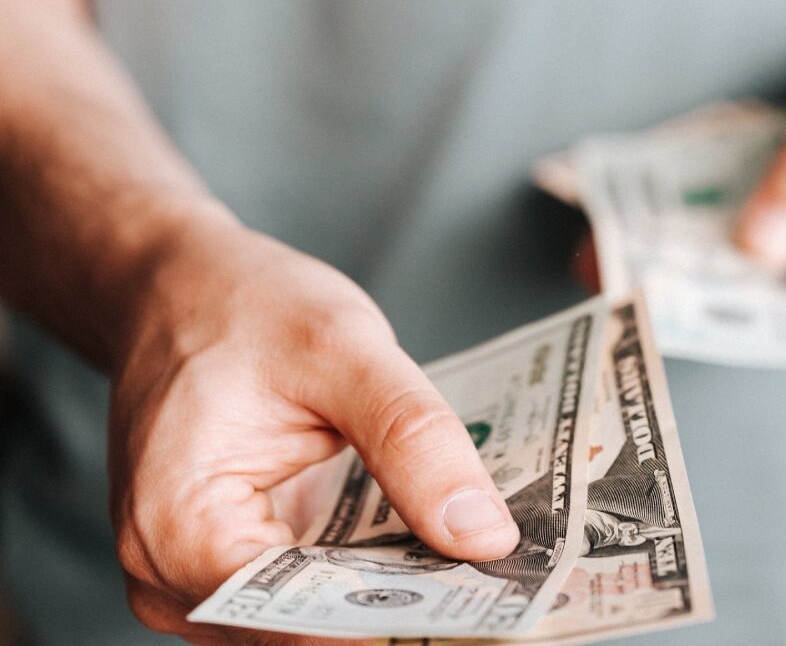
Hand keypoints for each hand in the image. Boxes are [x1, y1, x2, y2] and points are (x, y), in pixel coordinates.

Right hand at [108, 212, 518, 643]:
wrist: (182, 287)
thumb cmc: (242, 306)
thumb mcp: (343, 350)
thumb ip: (413, 439)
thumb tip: (481, 536)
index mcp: (178, 529)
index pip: (300, 624)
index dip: (399, 617)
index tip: (487, 602)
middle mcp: (171, 575)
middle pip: (307, 631)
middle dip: (406, 606)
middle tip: (499, 578)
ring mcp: (196, 576)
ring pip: (312, 621)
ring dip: (393, 592)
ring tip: (473, 559)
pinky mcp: (231, 562)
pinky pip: (306, 591)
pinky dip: (367, 571)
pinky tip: (425, 541)